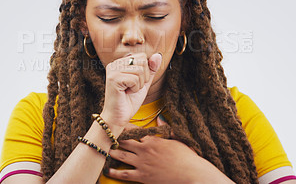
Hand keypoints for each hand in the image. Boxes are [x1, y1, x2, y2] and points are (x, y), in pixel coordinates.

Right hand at [101, 53, 161, 129]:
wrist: (119, 116)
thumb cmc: (130, 100)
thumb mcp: (144, 82)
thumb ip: (151, 69)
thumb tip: (158, 55)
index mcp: (120, 62)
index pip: (142, 56)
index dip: (145, 71)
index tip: (135, 82)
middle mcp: (114, 63)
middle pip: (142, 61)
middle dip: (144, 77)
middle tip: (133, 87)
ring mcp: (113, 70)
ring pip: (140, 70)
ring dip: (139, 84)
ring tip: (129, 90)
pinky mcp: (113, 78)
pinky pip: (135, 79)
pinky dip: (135, 89)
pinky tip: (126, 93)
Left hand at [106, 117, 234, 183]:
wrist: (192, 173)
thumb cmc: (187, 157)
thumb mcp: (177, 139)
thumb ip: (166, 129)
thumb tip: (161, 119)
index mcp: (153, 139)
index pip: (134, 130)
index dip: (124, 128)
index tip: (117, 125)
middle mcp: (145, 149)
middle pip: (124, 141)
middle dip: (114, 138)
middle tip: (105, 136)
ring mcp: (143, 163)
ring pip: (121, 155)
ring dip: (112, 152)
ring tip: (103, 149)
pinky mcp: (143, 176)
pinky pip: (125, 174)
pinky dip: (115, 172)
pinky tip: (108, 170)